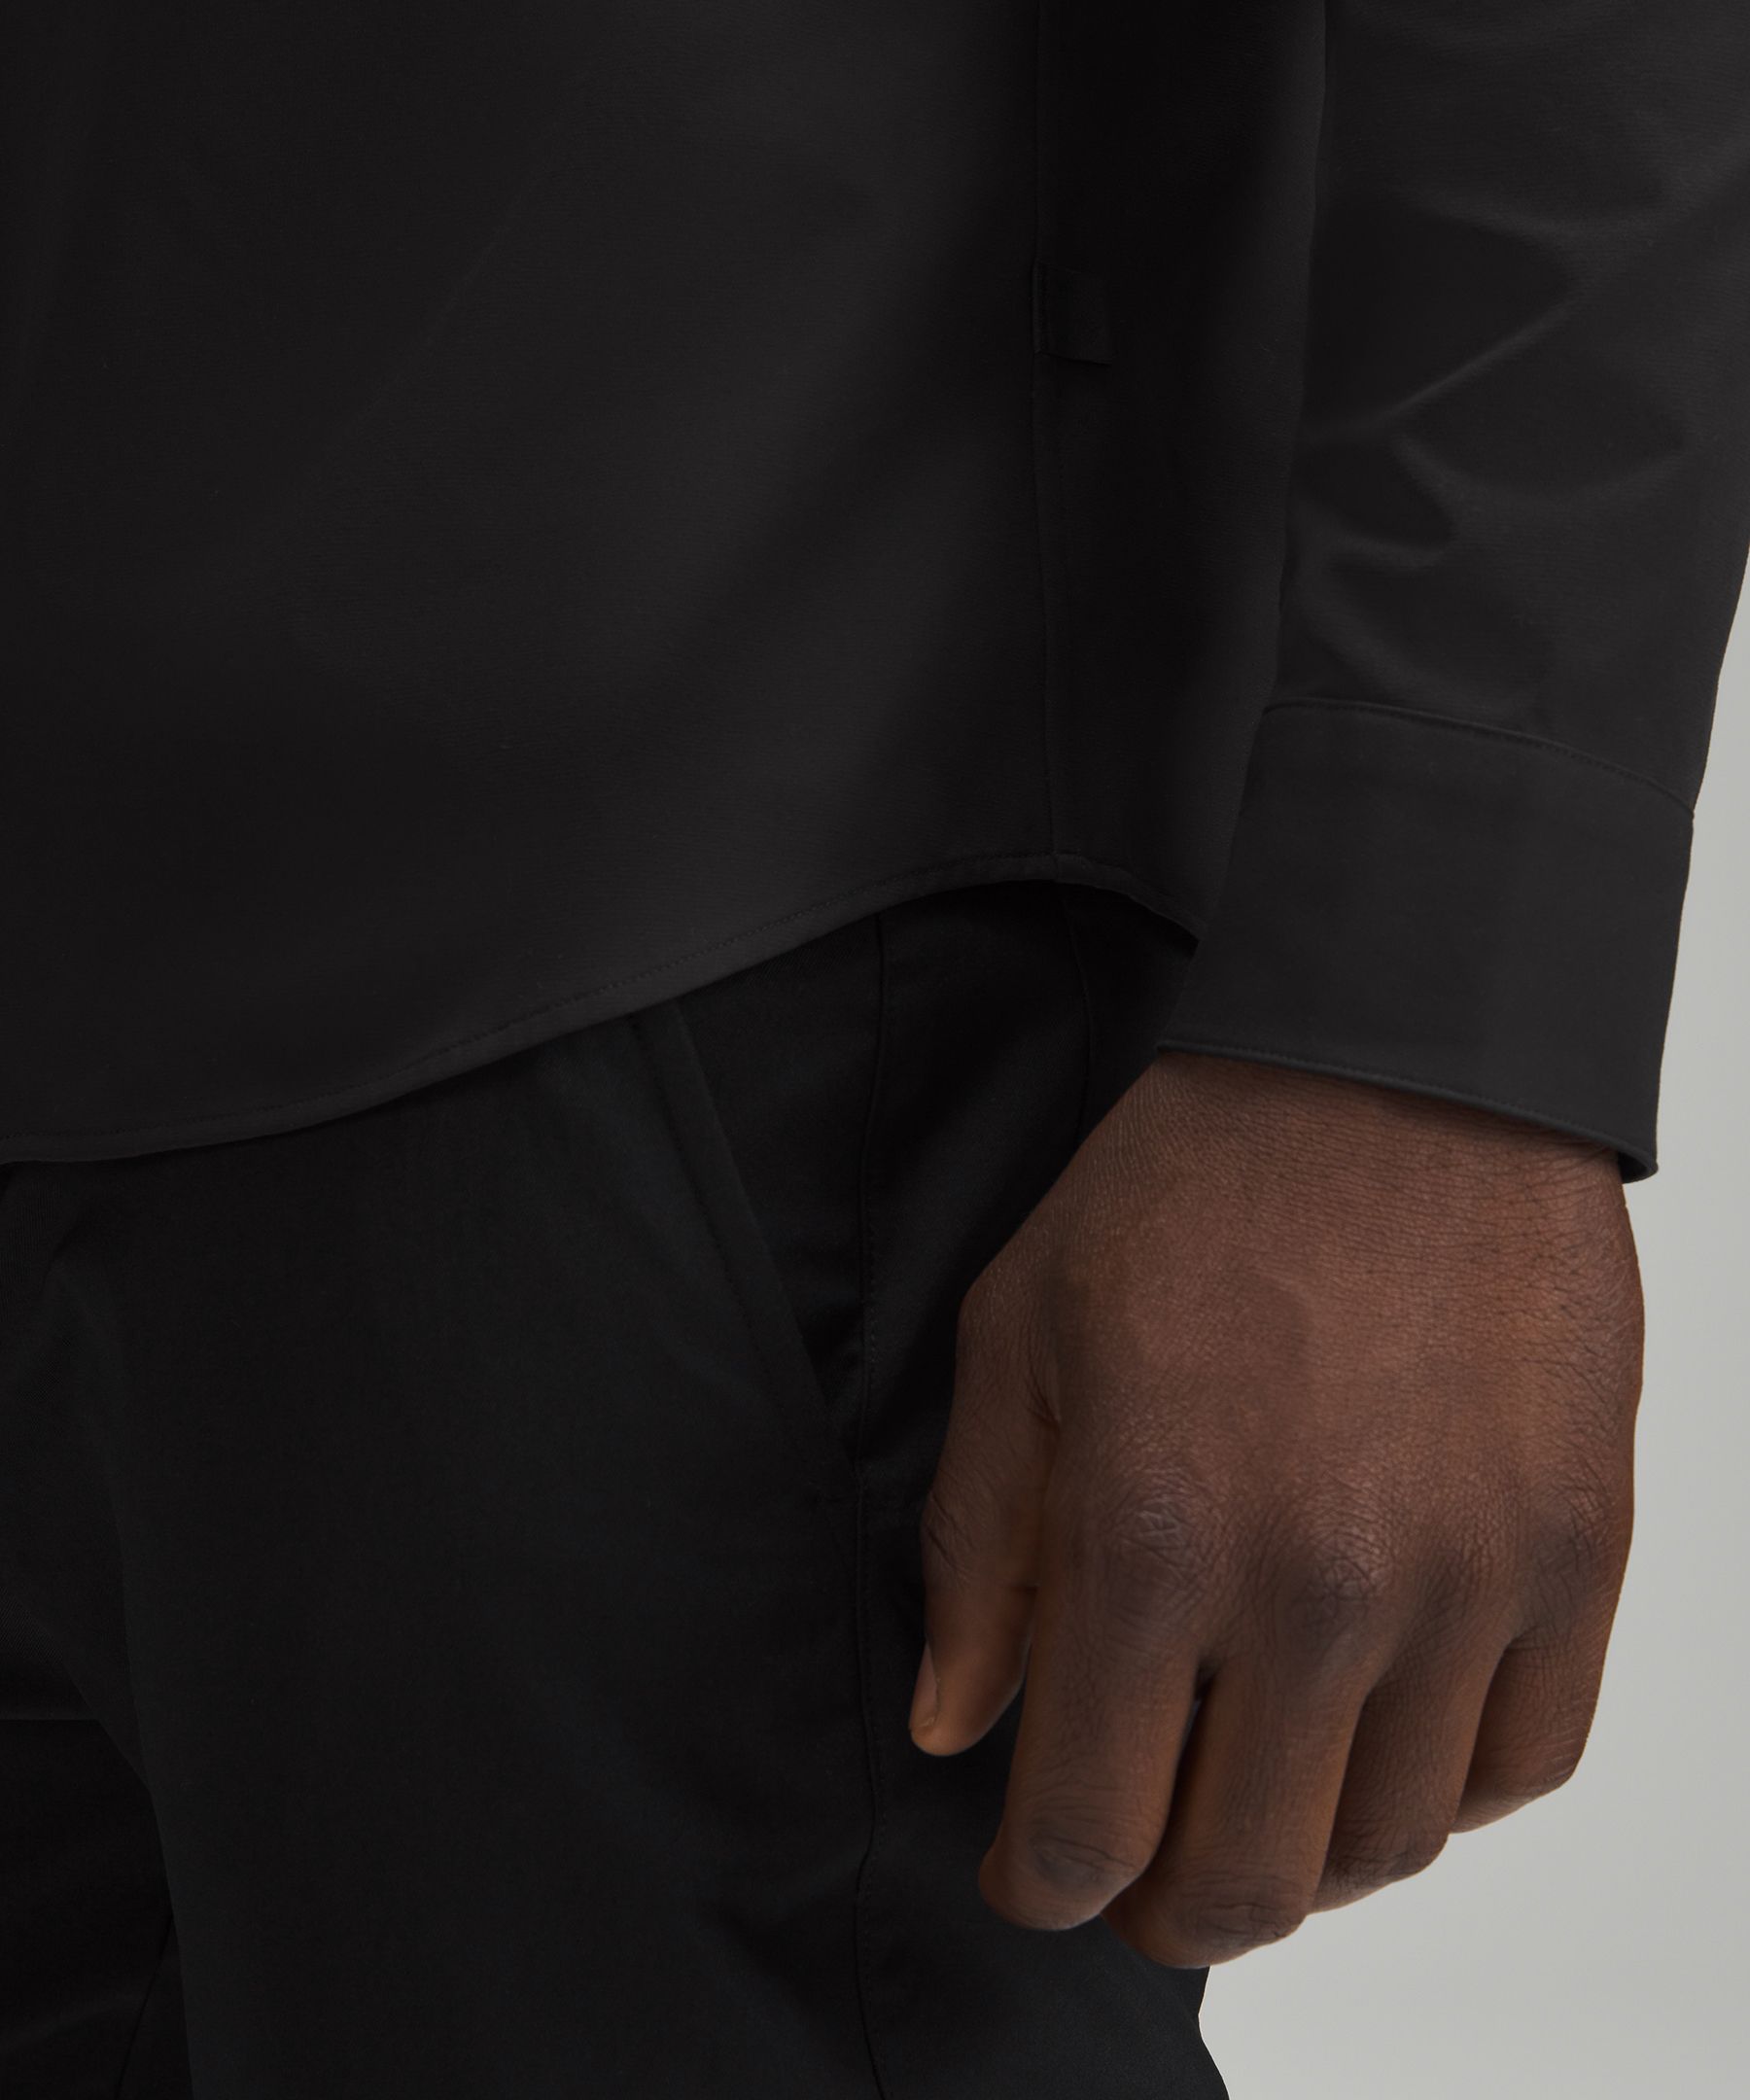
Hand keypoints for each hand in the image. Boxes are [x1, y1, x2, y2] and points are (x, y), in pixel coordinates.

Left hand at [911, 1050, 1641, 1965]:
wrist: (1396, 1067)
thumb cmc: (1192, 1188)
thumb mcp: (1021, 1339)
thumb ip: (980, 1552)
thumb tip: (959, 1730)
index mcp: (1149, 1536)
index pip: (1088, 1827)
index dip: (1041, 1889)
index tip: (1029, 1878)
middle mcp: (1318, 1588)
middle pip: (1243, 1882)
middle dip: (1165, 1910)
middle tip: (1135, 1871)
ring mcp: (1466, 1580)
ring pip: (1385, 1846)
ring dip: (1302, 1855)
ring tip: (1254, 1787)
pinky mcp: (1575, 1551)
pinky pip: (1520, 1763)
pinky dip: (1441, 1790)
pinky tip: (1379, 1731)